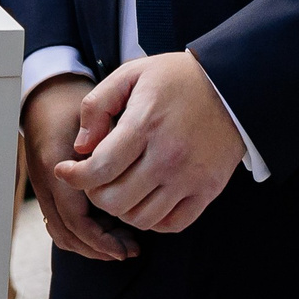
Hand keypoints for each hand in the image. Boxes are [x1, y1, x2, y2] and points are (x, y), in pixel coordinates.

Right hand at [23, 75, 135, 261]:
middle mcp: (46, 183)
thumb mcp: (96, 121)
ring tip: (123, 244)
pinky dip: (83, 235)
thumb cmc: (76, 106)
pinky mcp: (49, 191)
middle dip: (100, 248)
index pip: (76, 219)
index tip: (129, 244)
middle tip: (131, 249)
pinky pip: (61, 224)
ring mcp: (44, 189)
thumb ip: (109, 147)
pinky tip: (108, 231)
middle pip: (67, 233)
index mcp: (56, 167)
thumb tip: (129, 181)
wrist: (48, 97)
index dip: (102, 238)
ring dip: (92, 245)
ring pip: (62, 233)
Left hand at [51, 51, 243, 234]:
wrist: (233, 85)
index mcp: (146, 124)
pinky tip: (147, 200)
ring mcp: (191, 177)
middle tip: (96, 179)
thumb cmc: (176, 78)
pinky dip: (153, 220)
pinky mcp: (208, 190)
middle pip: (115, 201)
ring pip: (140, 218)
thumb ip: (98, 106)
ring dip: (122, 209)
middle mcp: (169, 156)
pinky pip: (172, 224)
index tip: (65, 170)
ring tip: (121, 188)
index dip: (75, 177)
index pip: (100, 169)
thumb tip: (81, 148)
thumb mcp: (132, 74)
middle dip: (95, 193)